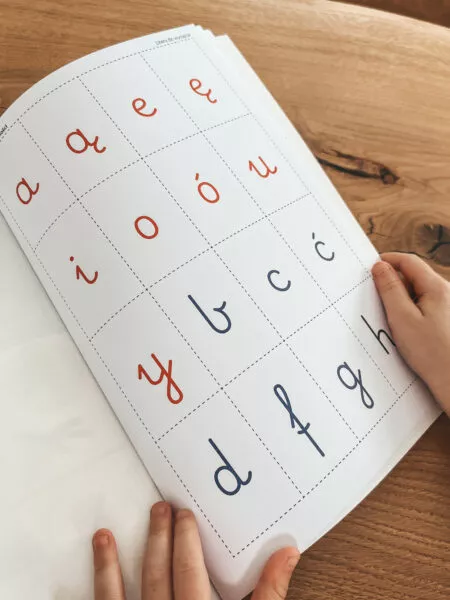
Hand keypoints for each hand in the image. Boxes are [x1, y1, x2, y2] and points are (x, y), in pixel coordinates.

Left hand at [92, 502, 299, 599]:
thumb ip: (268, 595)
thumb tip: (287, 553)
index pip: (188, 571)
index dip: (184, 540)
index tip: (183, 515)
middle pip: (156, 577)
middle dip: (156, 540)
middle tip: (157, 509)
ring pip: (117, 598)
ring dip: (108, 567)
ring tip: (103, 537)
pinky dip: (96, 599)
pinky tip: (86, 587)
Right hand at [372, 252, 449, 412]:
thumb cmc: (432, 353)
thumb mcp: (402, 318)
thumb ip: (390, 289)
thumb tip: (380, 267)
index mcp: (437, 287)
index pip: (409, 261)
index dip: (388, 259)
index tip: (371, 266)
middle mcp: (448, 292)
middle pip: (416, 276)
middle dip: (394, 281)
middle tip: (375, 294)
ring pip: (420, 292)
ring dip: (403, 297)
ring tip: (390, 316)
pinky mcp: (448, 320)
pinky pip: (427, 306)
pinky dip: (412, 310)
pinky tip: (405, 327)